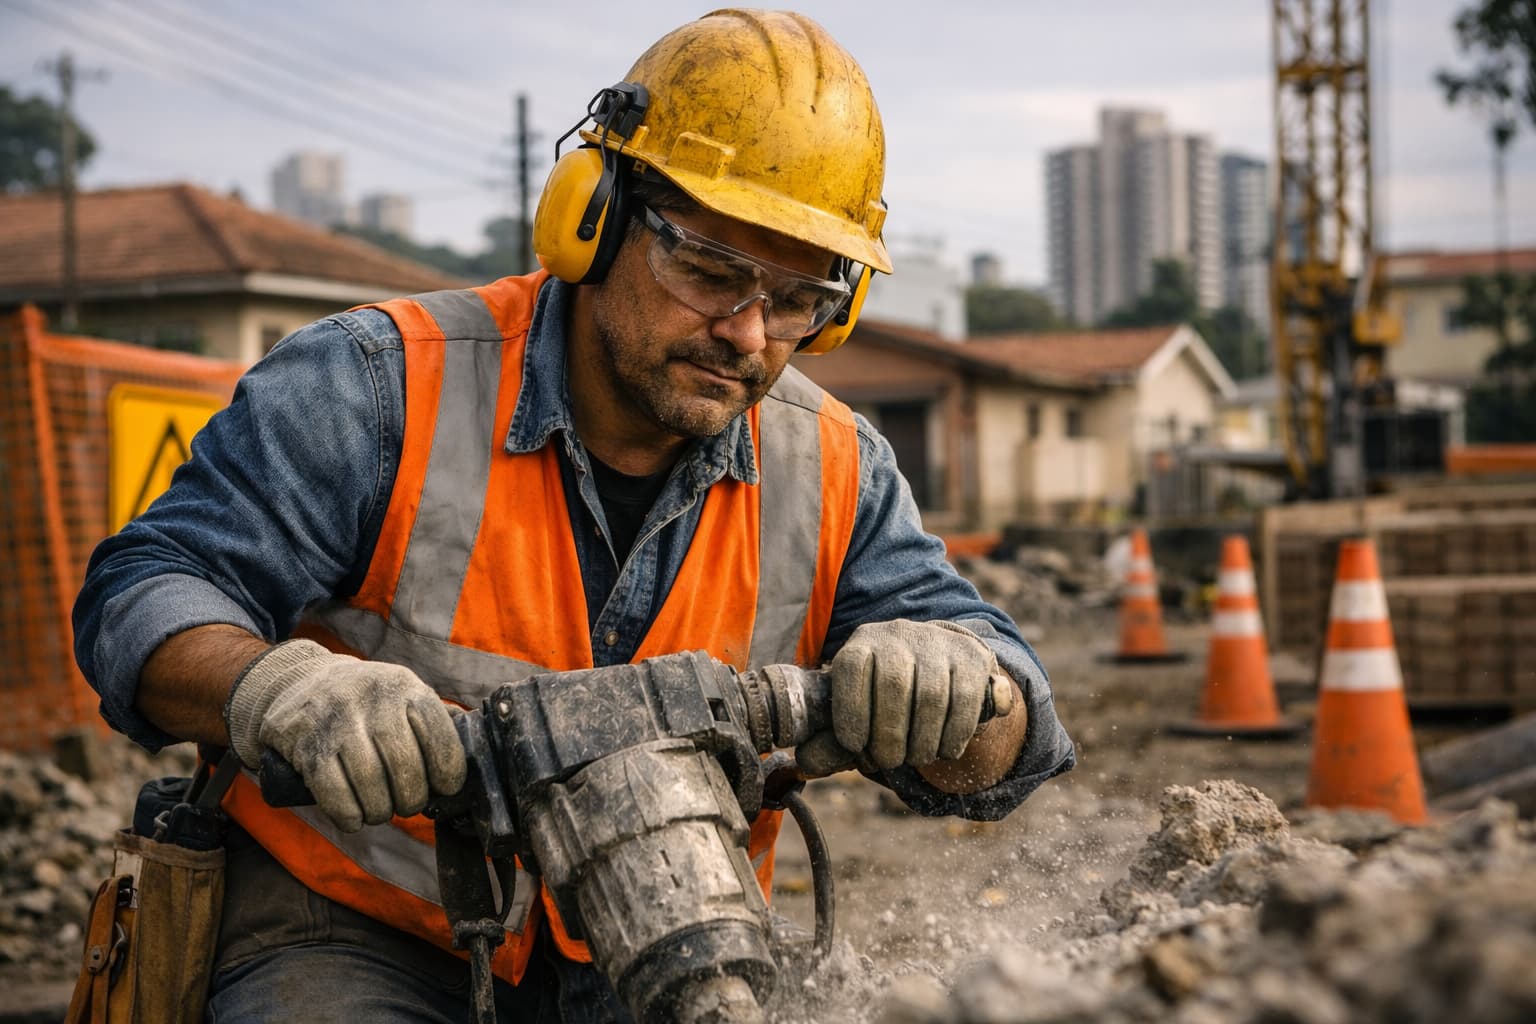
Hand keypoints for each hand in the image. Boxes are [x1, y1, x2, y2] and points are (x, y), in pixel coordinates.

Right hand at [224, 639, 465, 831]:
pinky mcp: (306, 746)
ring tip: (381, 810)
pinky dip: (349, 816)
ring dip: (380, 811)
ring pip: (371, 785)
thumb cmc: (368, 701)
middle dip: (412, 798)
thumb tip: (477, 753)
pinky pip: (334, 795)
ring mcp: (336, 722)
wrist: (299, 683)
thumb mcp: (404, 694)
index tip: (445, 787)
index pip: (439, 734)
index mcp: (405, 686)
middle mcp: (372, 699)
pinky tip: (354, 817)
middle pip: (406, 767)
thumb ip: (437, 720)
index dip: (448, 771)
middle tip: (407, 804)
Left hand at [797, 619, 1001, 774]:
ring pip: (932, 697)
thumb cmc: (886, 699)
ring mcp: (938, 642)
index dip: (850, 712)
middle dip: (890, 735)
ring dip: (923, 741)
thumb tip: (806, 763)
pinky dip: (953, 735)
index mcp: (862, 643)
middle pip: (894, 685)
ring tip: (917, 757)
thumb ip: (832, 741)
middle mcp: (898, 634)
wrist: (939, 664)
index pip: (851, 668)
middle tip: (890, 761)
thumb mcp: (857, 712)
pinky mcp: (971, 656)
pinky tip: (944, 750)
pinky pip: (965, 701)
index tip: (854, 745)